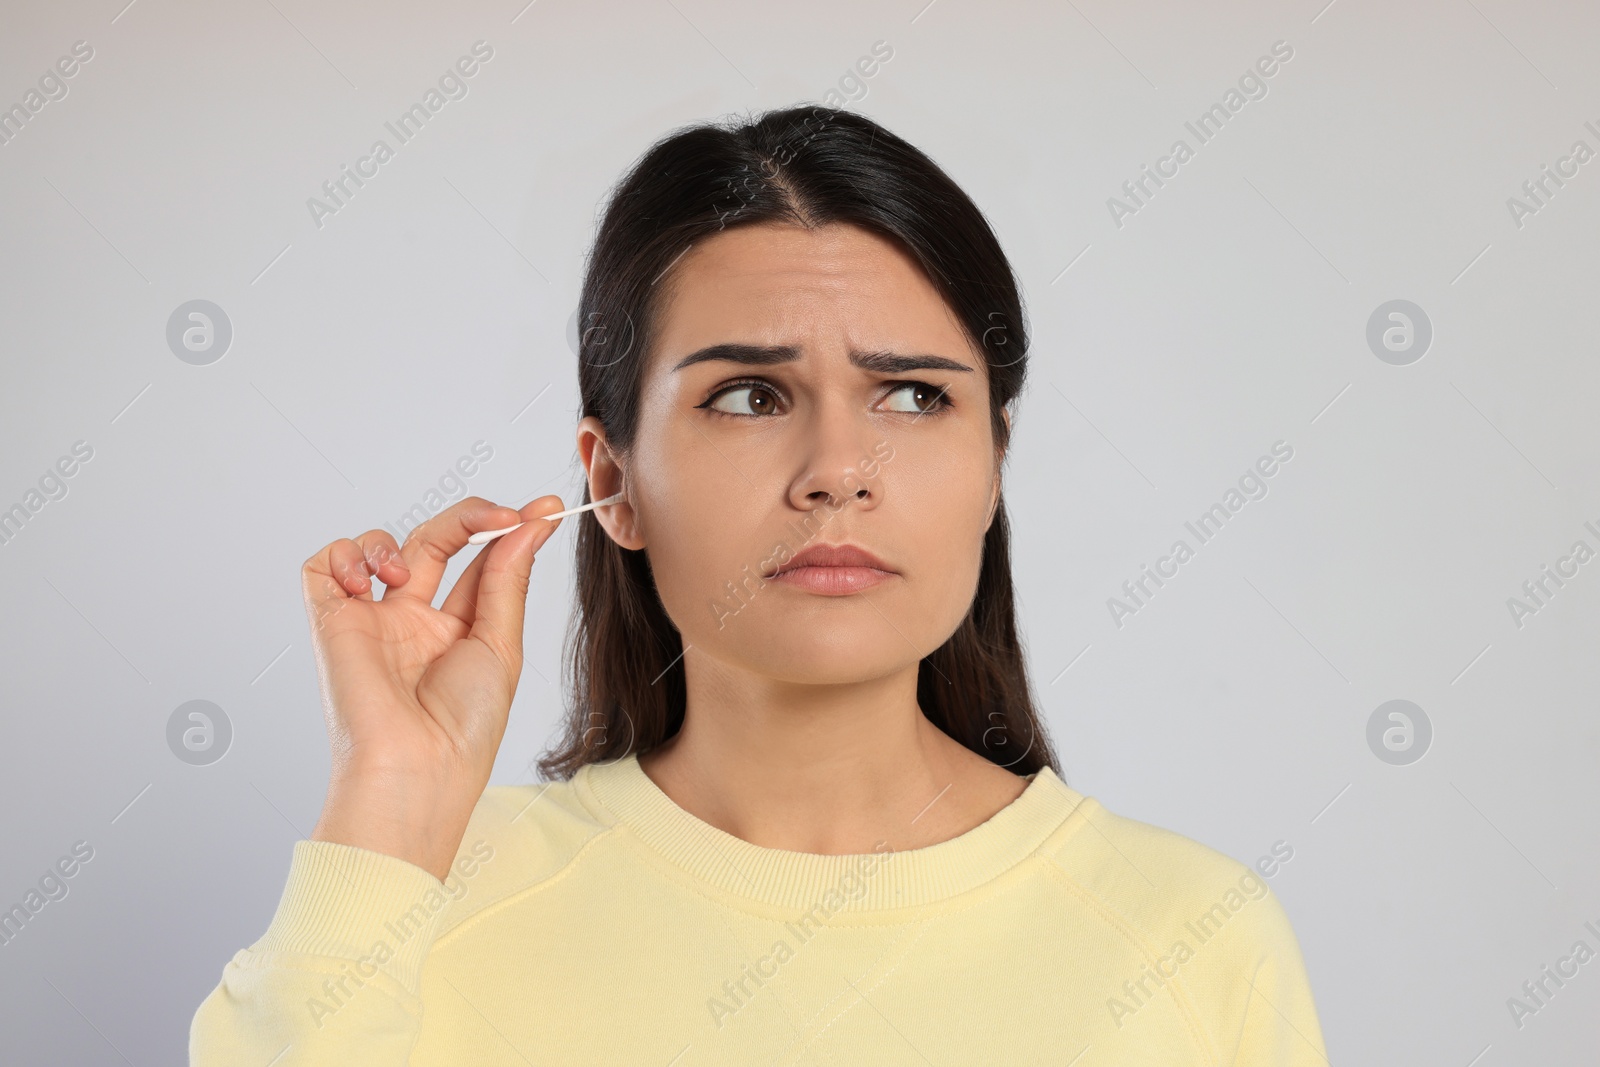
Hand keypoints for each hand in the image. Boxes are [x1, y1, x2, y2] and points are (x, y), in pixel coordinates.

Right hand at [300, 495, 564, 881]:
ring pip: (377, 547)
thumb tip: (532, 525)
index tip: (545, 509)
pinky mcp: (331, 624)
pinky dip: (343, 555)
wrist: (417, 771)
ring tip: (408, 574)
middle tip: (503, 515)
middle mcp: (412, 622)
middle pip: (434, 543)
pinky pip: (321, 568)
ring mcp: (371, 621)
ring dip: (397, 540)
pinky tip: (371, 580)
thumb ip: (507, 580)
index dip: (509, 530)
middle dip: (469, 519)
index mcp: (456, 631)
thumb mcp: (499, 646)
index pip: (480, 563)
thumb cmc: (463, 726)